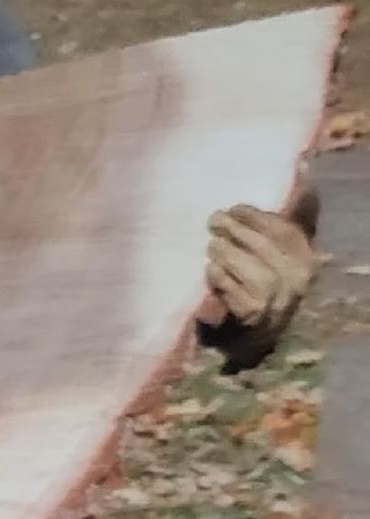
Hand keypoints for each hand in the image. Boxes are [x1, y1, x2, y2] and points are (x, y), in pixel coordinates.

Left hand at [203, 189, 319, 370]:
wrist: (253, 336)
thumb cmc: (265, 284)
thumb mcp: (281, 252)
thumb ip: (292, 221)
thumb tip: (307, 182)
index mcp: (307, 260)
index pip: (286, 232)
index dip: (258, 217)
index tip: (234, 208)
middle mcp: (297, 281)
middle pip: (268, 249)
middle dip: (237, 231)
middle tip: (213, 220)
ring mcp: (278, 301)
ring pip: (255, 271)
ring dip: (228, 254)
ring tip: (211, 244)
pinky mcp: (254, 317)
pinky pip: (237, 293)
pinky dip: (221, 279)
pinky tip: (210, 270)